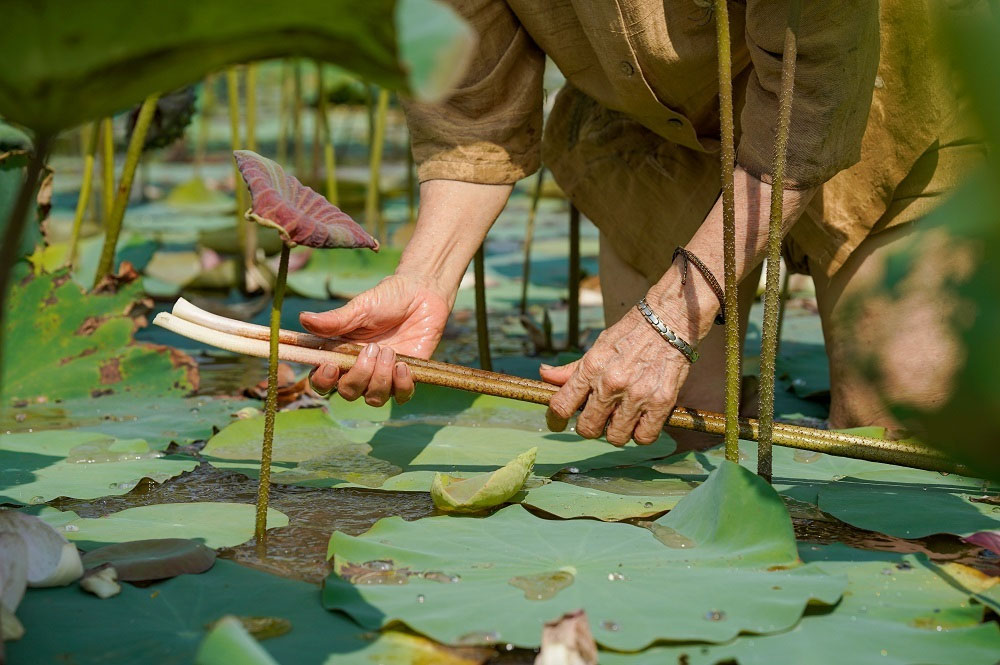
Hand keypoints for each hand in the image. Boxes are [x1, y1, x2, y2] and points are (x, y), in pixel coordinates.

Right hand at [299, 274, 450, 405]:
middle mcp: (359, 370)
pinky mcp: (406, 377)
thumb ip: (334, 320)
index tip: (331, 367)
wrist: (421, 294)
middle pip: (348, 392)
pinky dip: (401, 385)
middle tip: (373, 348)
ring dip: (380, 378)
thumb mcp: (359, 307)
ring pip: (374, 398)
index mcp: (340, 354)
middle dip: (359, 375)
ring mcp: (383, 376)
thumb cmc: (386, 298)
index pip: (321, 380)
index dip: (322, 381)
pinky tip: (403, 365)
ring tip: (389, 351)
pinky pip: (401, 396)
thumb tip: (303, 318)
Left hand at [540, 305, 691, 445]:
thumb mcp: (597, 347)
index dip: (556, 419)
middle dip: (589, 427)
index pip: (562, 405)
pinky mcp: (661, 403)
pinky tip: (641, 421)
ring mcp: (637, 395)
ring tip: (622, 418)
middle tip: (598, 418)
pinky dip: (641, 434)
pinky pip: (644, 437)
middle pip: (588, 428)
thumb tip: (545, 375)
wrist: (667, 323)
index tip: (558, 422)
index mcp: (591, 368)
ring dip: (616, 432)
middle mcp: (611, 383)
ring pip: (615, 437)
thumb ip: (572, 369)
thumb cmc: (629, 335)